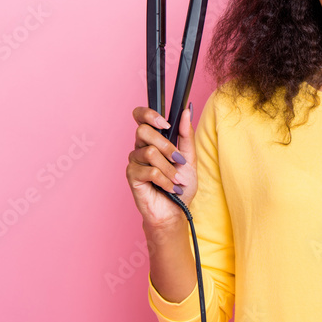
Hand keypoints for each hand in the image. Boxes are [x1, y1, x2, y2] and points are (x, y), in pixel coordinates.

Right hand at [124, 105, 197, 229]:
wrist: (176, 210)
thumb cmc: (181, 184)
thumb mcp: (189, 157)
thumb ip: (186, 135)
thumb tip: (186, 111)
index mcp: (153, 139)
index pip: (140, 116)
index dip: (148, 114)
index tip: (165, 123)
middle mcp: (140, 147)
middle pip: (144, 131)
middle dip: (166, 146)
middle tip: (179, 160)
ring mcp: (134, 161)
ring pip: (150, 153)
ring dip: (169, 168)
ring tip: (177, 180)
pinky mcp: (132, 176)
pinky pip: (149, 171)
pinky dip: (165, 180)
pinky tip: (170, 188)